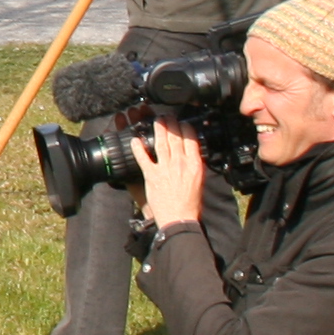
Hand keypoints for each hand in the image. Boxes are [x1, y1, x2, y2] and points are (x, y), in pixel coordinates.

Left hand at [133, 117, 209, 232]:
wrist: (179, 219)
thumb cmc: (190, 204)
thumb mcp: (199, 180)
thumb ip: (194, 165)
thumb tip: (191, 154)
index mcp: (194, 164)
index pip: (190, 139)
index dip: (185, 127)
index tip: (181, 122)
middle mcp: (180, 163)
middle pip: (175, 136)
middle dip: (170, 123)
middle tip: (166, 116)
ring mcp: (165, 168)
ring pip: (160, 142)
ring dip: (157, 128)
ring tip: (154, 119)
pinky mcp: (152, 175)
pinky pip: (143, 158)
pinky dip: (138, 148)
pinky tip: (134, 140)